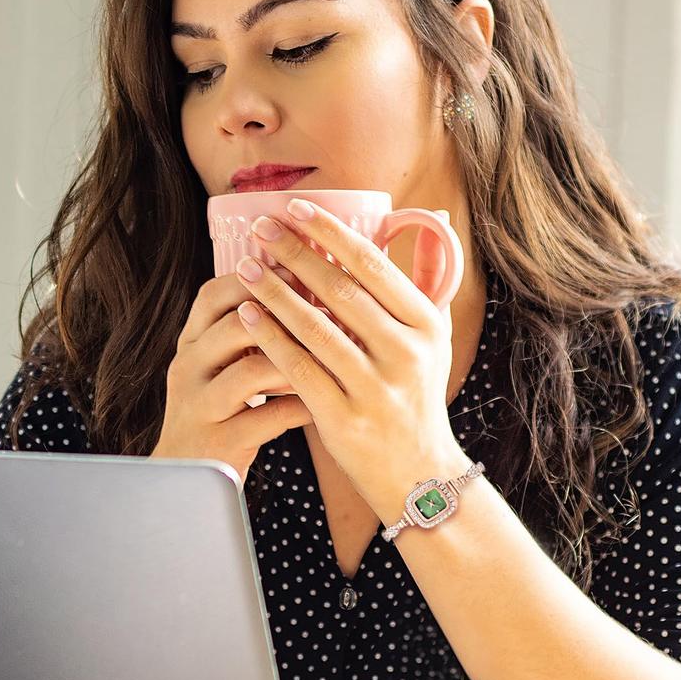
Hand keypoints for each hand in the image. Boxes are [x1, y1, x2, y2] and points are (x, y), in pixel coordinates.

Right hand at [149, 269, 314, 484]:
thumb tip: (305, 287)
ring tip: (331, 359)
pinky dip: (300, 408)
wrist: (184, 479)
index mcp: (190, 343)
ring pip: (249, 371)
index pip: (214, 294)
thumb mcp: (221, 366)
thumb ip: (247, 331)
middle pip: (234, 325)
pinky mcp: (217, 443)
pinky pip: (266, 418)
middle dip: (287, 316)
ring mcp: (199, 406)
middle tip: (330, 314)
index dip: (257, 279)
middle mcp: (187, 368)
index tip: (299, 271)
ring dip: (296, 362)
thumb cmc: (219, 412)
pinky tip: (325, 404)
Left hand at [234, 198, 468, 518]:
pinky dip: (271, 338)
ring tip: (244, 266)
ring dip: (274, 291)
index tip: (296, 208)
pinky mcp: (344, 418)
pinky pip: (299, 369)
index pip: (374, 266)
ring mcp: (375, 388)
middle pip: (340, 290)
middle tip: (260, 228)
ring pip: (315, 328)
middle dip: (294, 253)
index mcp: (427, 325)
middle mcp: (406, 353)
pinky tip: (247, 315)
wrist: (416, 471)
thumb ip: (430, 280)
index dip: (331, 233)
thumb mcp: (436, 339)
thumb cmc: (418, 394)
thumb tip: (436, 217)